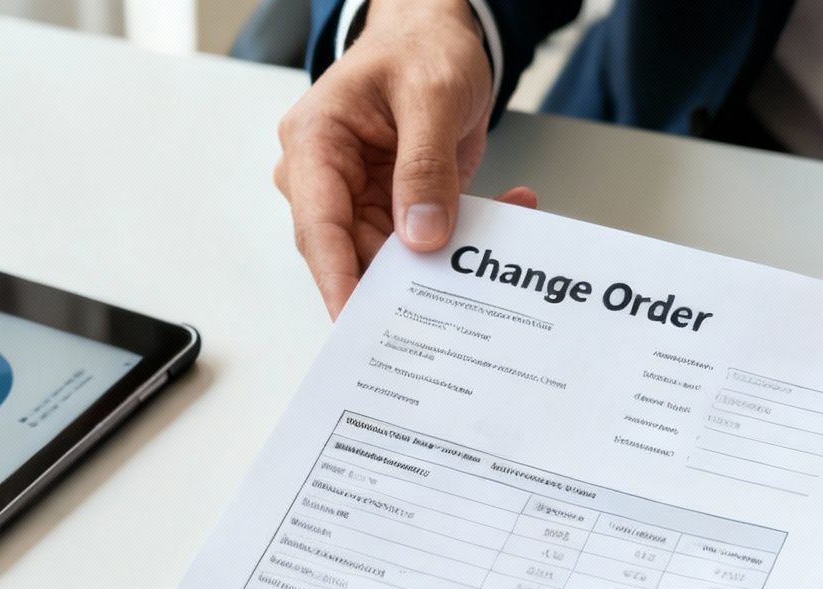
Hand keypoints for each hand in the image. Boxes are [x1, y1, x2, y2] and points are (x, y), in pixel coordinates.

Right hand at [274, 0, 536, 315]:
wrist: (436, 32)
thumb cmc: (420, 47)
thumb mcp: (431, 96)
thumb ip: (425, 166)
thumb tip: (422, 235)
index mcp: (315, 143)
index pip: (319, 227)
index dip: (338, 280)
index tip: (358, 322)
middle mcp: (327, 175)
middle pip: (355, 251)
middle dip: (406, 279)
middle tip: (455, 300)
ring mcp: (359, 194)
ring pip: (393, 254)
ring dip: (447, 254)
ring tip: (496, 243)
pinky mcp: (391, 204)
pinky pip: (423, 238)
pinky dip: (465, 231)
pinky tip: (507, 211)